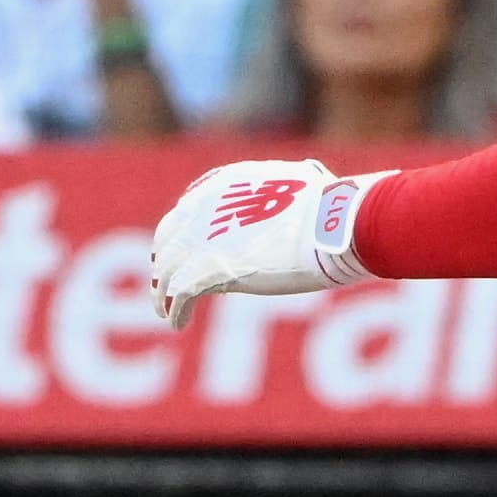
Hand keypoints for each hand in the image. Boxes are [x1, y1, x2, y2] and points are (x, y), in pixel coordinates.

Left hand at [150, 159, 394, 330]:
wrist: (334, 222)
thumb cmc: (332, 205)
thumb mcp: (306, 180)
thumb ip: (293, 182)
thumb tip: (315, 175)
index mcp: (225, 184)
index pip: (186, 211)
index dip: (180, 236)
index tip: (183, 254)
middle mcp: (205, 208)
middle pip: (168, 241)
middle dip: (165, 264)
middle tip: (166, 285)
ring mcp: (205, 238)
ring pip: (167, 270)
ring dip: (162, 293)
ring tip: (166, 311)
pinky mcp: (211, 268)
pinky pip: (180, 293)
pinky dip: (175, 309)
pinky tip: (179, 322)